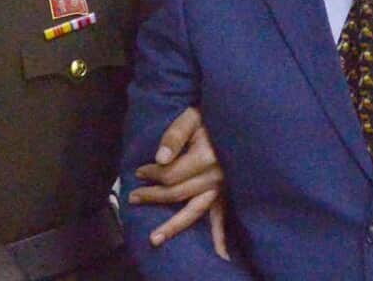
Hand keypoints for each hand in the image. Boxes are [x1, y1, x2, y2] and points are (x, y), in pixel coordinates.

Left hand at [127, 106, 229, 258]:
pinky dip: (221, 236)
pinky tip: (220, 255)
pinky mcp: (228, 192)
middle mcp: (215, 176)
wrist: (239, 119)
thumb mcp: (191, 117)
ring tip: (154, 239)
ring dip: (174, 226)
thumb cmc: (211, 117)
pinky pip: (223, 217)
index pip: (171, 175)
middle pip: (177, 194)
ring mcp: (223, 187)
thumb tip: (160, 159)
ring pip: (194, 211)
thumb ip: (174, 135)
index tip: (139, 171)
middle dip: (153, 197)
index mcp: (206, 157)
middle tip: (133, 197)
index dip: (151, 175)